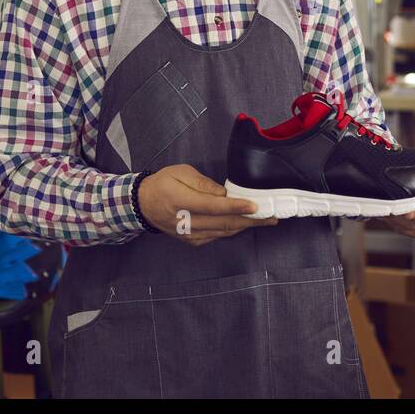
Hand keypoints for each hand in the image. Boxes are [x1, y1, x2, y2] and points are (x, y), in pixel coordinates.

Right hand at [138, 163, 277, 247]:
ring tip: (265, 220)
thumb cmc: (162, 183)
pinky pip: (217, 236)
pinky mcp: (191, 240)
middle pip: (223, 223)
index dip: (236, 207)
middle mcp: (185, 221)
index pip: (213, 206)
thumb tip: (225, 194)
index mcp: (180, 200)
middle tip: (272, 216)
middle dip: (250, 220)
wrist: (142, 205)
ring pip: (223, 232)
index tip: (255, 206)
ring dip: (245, 227)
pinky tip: (244, 224)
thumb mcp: (181, 173)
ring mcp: (189, 234)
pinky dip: (232, 230)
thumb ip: (203, 184)